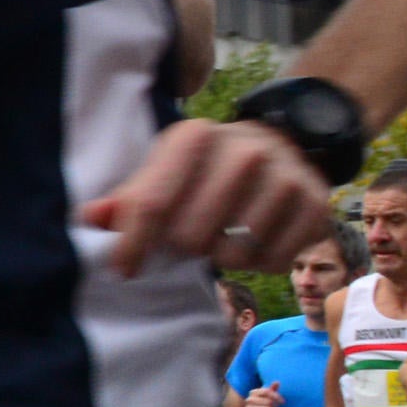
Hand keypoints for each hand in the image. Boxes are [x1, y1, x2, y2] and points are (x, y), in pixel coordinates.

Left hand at [80, 115, 337, 272]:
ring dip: (222, 257)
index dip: (133, 244)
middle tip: (192, 234)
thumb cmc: (205, 166)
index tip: (124, 270)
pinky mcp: (316, 204)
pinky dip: (259, 263)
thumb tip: (91, 217)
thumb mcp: (165, 169)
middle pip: (191, 238)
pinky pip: (273, 262)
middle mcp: (245, 151)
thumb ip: (129, 198)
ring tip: (226, 234)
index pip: (152, 205)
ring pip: (233, 257)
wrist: (280, 144)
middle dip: (184, 246)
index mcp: (195, 137)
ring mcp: (286, 176)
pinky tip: (257, 239)